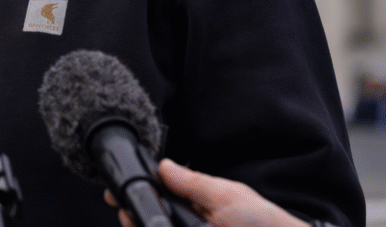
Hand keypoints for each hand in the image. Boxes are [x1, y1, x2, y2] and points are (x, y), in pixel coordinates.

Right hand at [104, 159, 308, 226]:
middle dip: (135, 212)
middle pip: (157, 214)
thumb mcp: (228, 197)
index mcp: (203, 204)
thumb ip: (193, 183)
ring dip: (140, 223)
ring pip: (157, 225)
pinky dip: (150, 226)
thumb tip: (164, 165)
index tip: (119, 192)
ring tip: (130, 219)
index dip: (142, 191)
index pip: (164, 194)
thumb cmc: (266, 225)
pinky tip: (141, 224)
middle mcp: (195, 221)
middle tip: (122, 210)